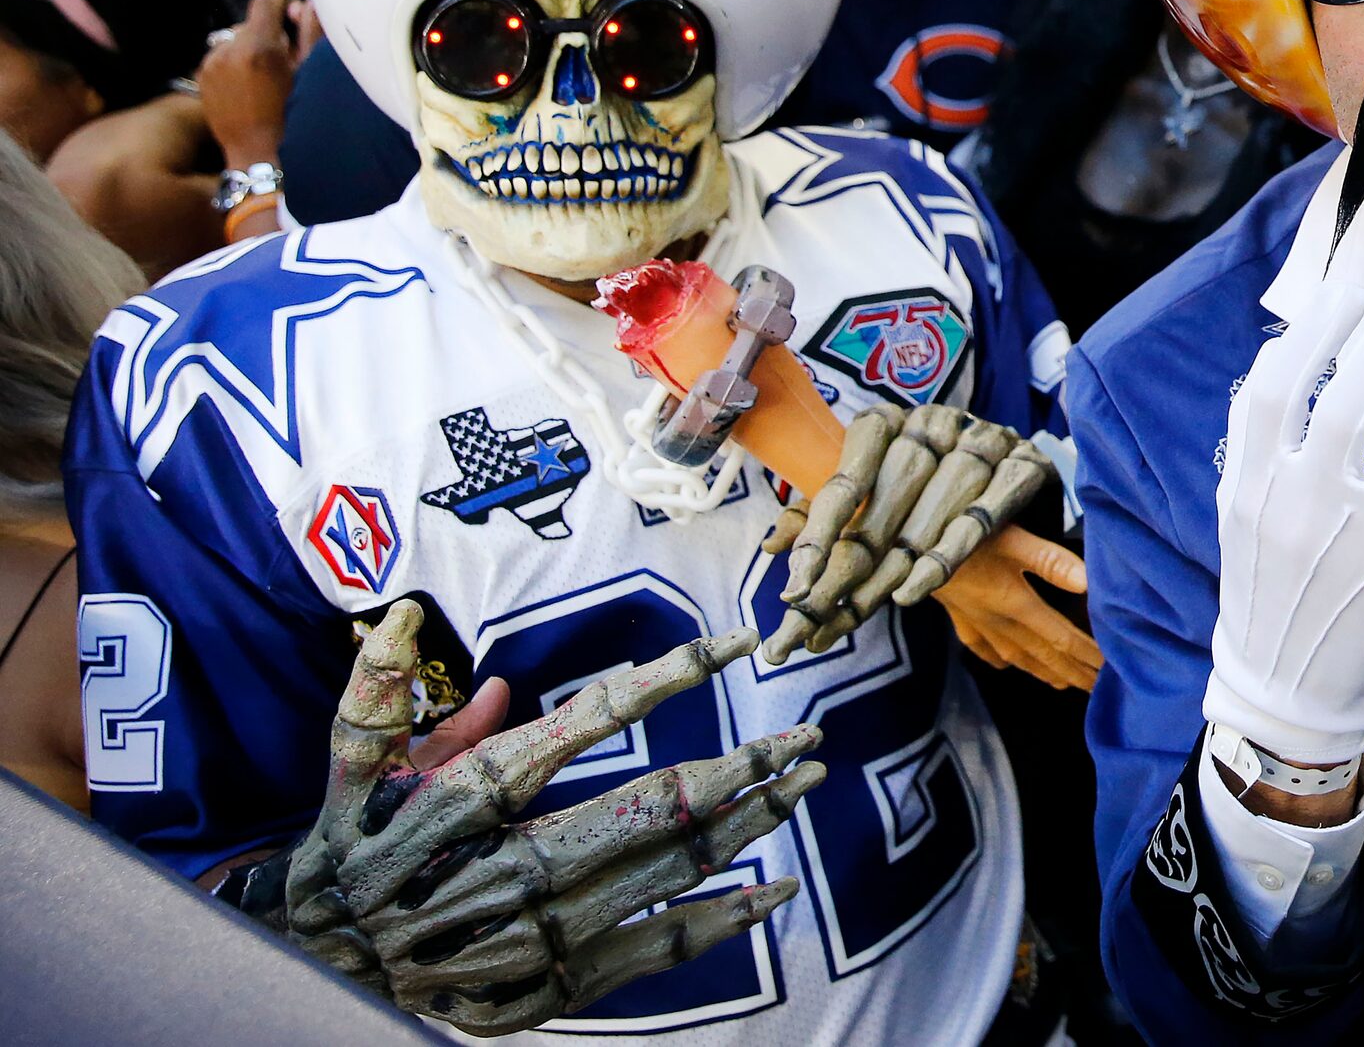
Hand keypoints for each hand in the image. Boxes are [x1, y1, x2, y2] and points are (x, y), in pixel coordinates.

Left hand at [198, 0, 300, 165]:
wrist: (257, 153)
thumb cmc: (291, 116)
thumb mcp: (308, 73)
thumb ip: (310, 33)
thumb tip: (310, 4)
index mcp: (257, 48)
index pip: (264, 2)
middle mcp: (227, 51)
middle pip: (251, 22)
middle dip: (270, 24)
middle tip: (291, 32)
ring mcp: (210, 64)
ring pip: (235, 39)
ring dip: (252, 44)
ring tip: (271, 67)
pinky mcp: (201, 76)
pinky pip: (222, 55)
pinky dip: (237, 59)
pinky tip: (252, 78)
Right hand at [267, 602, 816, 1033]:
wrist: (315, 976)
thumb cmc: (343, 856)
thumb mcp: (345, 774)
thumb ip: (378, 696)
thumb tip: (407, 616)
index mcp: (459, 804)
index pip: (578, 727)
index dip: (662, 680)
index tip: (732, 645)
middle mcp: (500, 871)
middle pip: (641, 809)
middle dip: (736, 768)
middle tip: (806, 736)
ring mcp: (527, 937)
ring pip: (658, 875)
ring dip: (742, 829)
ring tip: (804, 787)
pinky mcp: (544, 989)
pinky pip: (649, 952)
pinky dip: (717, 922)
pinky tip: (773, 891)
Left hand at [757, 402, 1060, 661]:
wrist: (1016, 471)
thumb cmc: (929, 487)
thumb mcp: (875, 496)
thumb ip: (823, 516)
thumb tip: (771, 547)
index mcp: (890, 421)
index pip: (847, 476)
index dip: (818, 532)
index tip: (794, 585)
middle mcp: (935, 423)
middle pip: (888, 499)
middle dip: (850, 564)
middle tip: (817, 617)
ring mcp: (984, 440)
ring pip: (934, 509)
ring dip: (895, 567)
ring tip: (860, 612)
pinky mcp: (1025, 466)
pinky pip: (982, 516)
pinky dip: (946, 556)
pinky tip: (913, 591)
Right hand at [936, 523, 1101, 690]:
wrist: (907, 545)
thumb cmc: (962, 535)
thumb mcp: (1011, 539)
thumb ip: (1050, 561)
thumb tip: (1090, 582)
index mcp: (1017, 605)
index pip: (1062, 638)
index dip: (1088, 655)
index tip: (1112, 670)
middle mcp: (999, 622)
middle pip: (1044, 654)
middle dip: (1073, 672)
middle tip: (1097, 689)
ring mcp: (976, 623)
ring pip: (1017, 656)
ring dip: (1044, 672)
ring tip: (1065, 685)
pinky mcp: (958, 616)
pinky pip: (983, 647)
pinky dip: (1000, 659)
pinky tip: (1006, 665)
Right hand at [1204, 280, 1363, 764]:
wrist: (1286, 684)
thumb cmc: (1272, 580)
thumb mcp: (1244, 506)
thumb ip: (1260, 436)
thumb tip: (1293, 344)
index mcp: (1256, 485)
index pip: (1276, 388)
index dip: (1314, 334)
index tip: (1351, 296)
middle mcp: (1307, 509)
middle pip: (1347, 404)